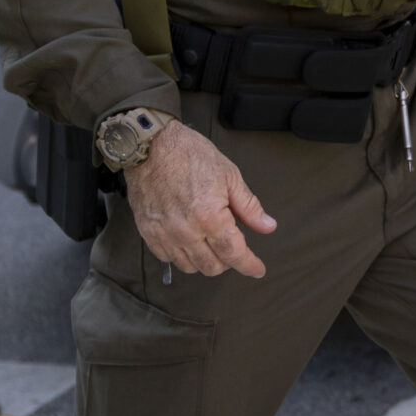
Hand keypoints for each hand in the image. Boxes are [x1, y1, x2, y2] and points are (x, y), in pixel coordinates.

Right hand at [122, 119, 276, 277]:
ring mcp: (164, 234)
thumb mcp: (229, 175)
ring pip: (189, 267)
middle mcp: (185, 231)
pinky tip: (189, 242)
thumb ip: (249, 207)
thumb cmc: (190, 155)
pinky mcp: (147, 232)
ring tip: (211, 244)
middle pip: (212, 266)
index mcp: (209, 217)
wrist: (150, 145)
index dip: (249, 265)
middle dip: (228, 262)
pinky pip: (167, 258)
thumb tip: (267, 226)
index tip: (258, 269)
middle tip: (233, 248)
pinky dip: (181, 256)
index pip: (233, 254)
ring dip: (205, 261)